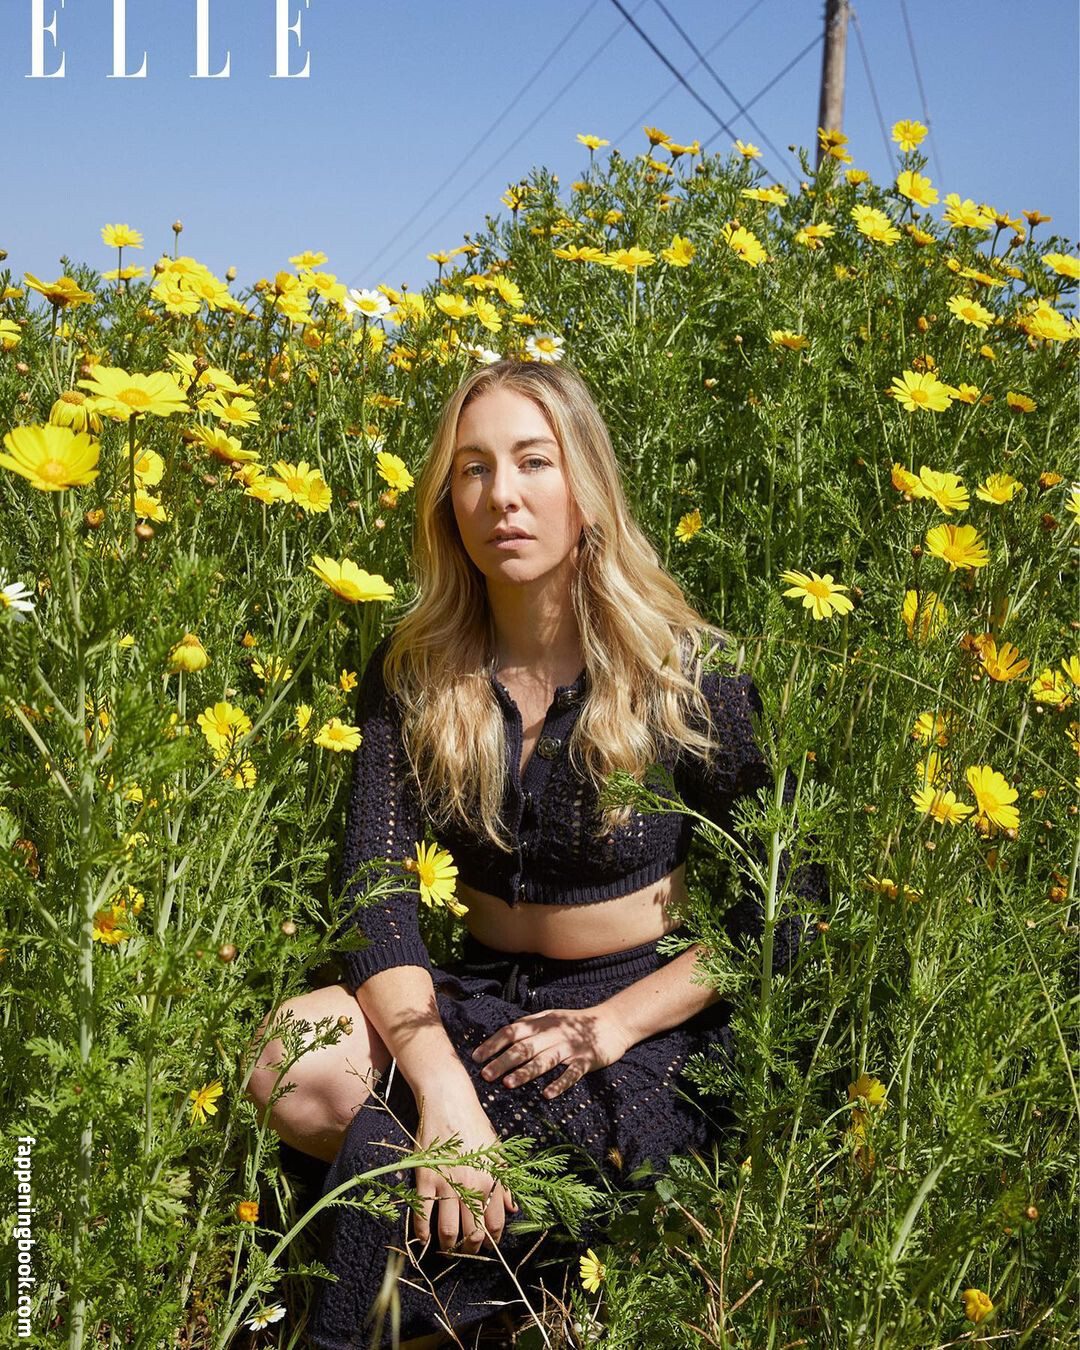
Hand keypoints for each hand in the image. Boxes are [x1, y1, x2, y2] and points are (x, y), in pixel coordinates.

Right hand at [410, 1086, 517, 1255]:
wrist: (449, 1101)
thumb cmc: (475, 1125)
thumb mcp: (497, 1151)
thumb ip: (506, 1181)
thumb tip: (513, 1209)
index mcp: (492, 1179)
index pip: (495, 1223)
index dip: (491, 1240)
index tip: (486, 1245)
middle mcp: (471, 1184)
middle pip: (472, 1233)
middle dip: (469, 1249)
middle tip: (464, 1251)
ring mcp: (446, 1182)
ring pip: (447, 1229)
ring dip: (447, 1245)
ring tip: (446, 1248)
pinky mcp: (425, 1177)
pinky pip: (423, 1213)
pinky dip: (422, 1232)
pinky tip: (424, 1239)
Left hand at [471, 1004, 630, 1099]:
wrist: (611, 1022)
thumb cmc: (575, 1023)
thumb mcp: (550, 1018)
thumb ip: (529, 1026)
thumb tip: (501, 1039)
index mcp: (541, 1022)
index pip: (512, 1031)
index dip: (493, 1043)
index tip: (476, 1057)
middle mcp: (553, 1033)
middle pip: (524, 1047)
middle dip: (503, 1061)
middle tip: (485, 1075)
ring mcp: (570, 1047)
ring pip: (544, 1060)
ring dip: (525, 1072)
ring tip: (508, 1084)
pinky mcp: (587, 1059)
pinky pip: (572, 1073)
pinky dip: (560, 1084)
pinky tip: (547, 1095)